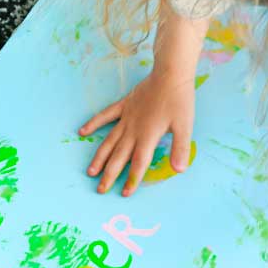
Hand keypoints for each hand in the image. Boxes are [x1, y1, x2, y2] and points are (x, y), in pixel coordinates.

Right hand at [80, 69, 196, 197]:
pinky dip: (93, 123)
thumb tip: (179, 170)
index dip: (132, 179)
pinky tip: (82, 132)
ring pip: (109, 141)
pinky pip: (105, 116)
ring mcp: (126, 117)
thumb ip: (180, 148)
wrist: (170, 74)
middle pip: (118, 157)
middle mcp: (133, 130)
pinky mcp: (124, 105)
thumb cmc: (179, 100)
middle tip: (100, 189)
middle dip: (109, 175)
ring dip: (99, 157)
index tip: (124, 193)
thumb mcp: (185, 126)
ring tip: (90, 171)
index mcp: (148, 137)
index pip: (138, 164)